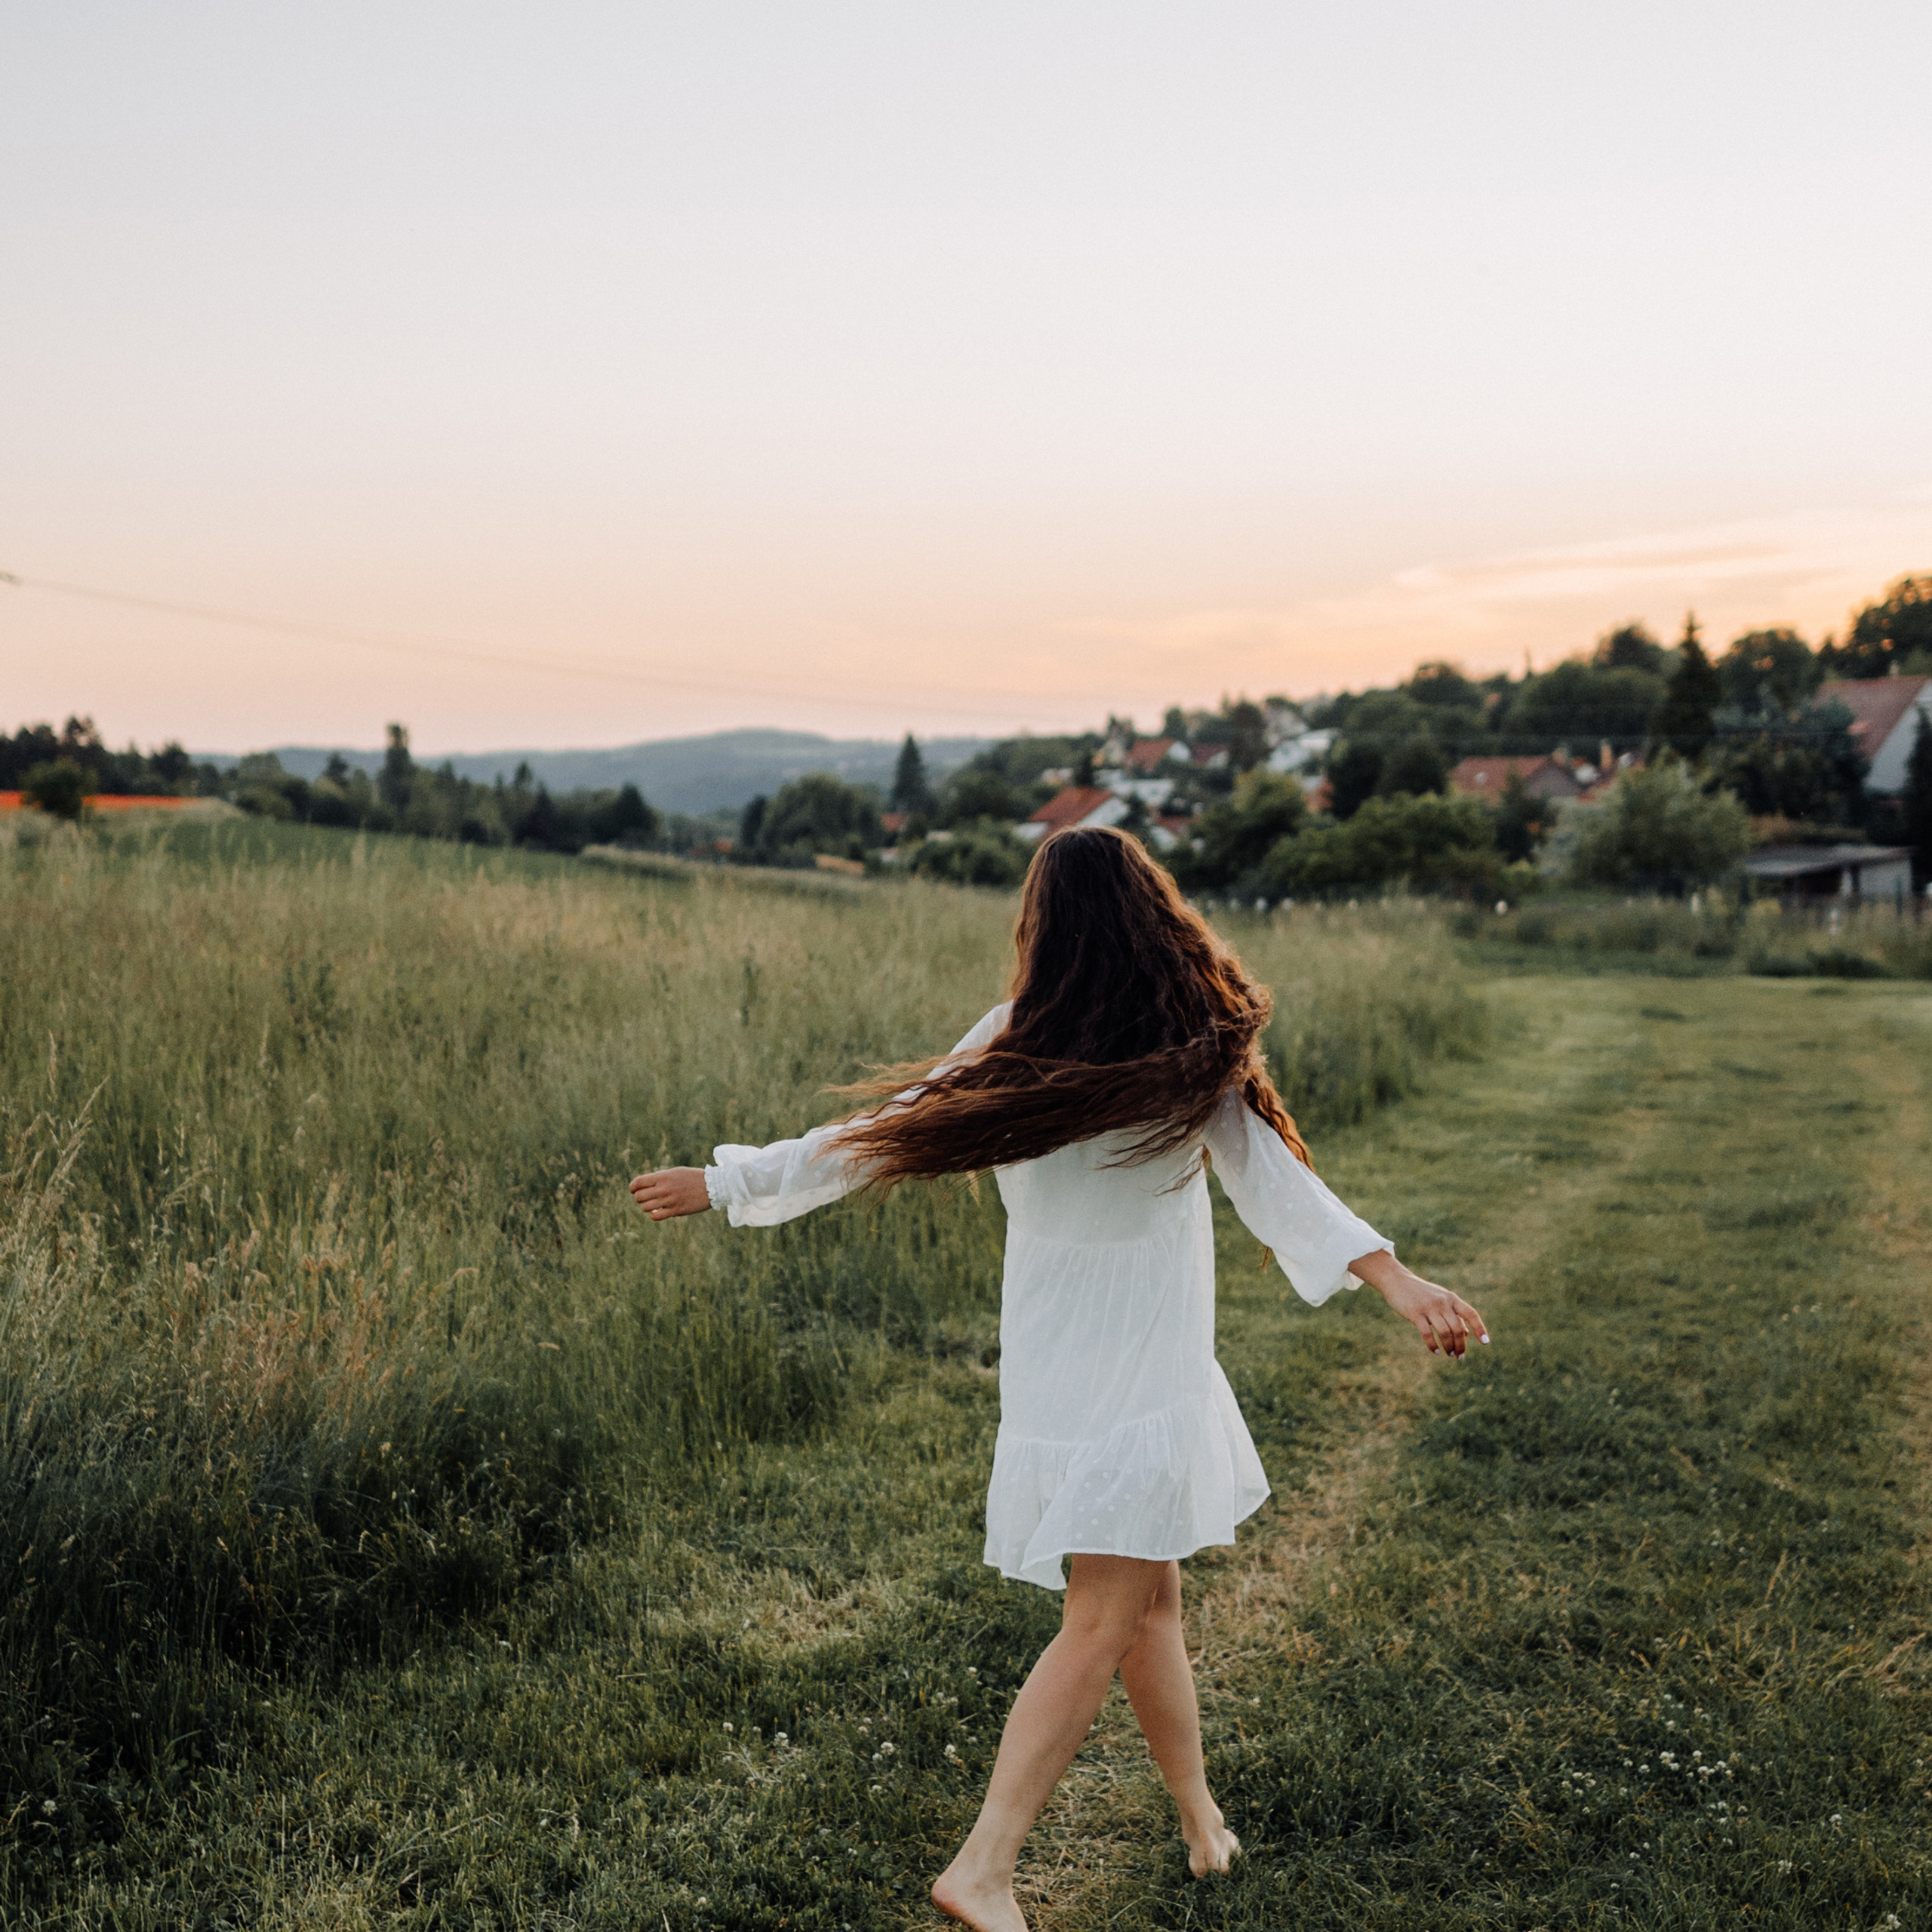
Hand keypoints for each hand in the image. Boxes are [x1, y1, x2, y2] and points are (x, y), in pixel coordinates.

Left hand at [629, 1166, 713, 1220]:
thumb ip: (659, 1178)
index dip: (632, 1187)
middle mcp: (664, 1188)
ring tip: (654, 1204)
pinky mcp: (676, 1210)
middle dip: (639, 1198)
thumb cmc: (692, 1178)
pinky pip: (656, 1216)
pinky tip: (659, 1211)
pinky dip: (654, 1214)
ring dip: (647, 1207)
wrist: (712, 1186)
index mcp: (662, 1176)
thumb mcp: (675, 1172)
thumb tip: (644, 1186)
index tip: (634, 1190)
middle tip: (646, 1198)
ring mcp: (669, 1200)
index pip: (638, 1183)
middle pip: (639, 1197)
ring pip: (645, 1207)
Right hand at [1348, 1250, 1487, 1357]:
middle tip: (1459, 1356)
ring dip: (1448, 1347)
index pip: (1471, 1314)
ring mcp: (1429, 1307)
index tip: (1485, 1343)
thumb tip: (1467, 1334)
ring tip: (1449, 1355)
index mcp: (1451, 1299)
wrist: (1397, 1281)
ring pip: (1444, 1332)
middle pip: (1457, 1328)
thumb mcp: (1441, 1300)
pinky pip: (1427, 1333)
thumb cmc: (1421, 1293)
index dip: (1480, 1328)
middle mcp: (1443, 1302)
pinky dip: (1433, 1345)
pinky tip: (1435, 1351)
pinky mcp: (1415, 1313)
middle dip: (1460, 1345)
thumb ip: (1454, 1315)